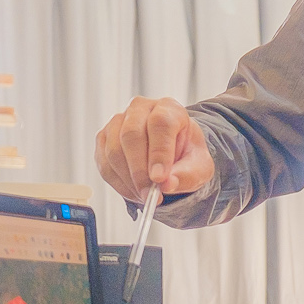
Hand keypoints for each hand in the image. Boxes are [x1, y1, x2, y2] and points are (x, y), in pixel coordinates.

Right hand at [95, 95, 214, 201]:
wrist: (174, 155)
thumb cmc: (187, 156)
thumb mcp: (200, 167)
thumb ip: (187, 175)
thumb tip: (167, 184)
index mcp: (168, 108)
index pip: (160, 123)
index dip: (159, 152)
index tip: (160, 178)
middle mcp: (140, 109)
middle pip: (131, 135)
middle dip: (139, 171)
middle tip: (149, 194)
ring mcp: (118, 121)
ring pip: (114, 150)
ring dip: (128, 180)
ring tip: (145, 195)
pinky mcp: (104, 138)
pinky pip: (104, 163)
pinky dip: (118, 183)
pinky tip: (133, 191)